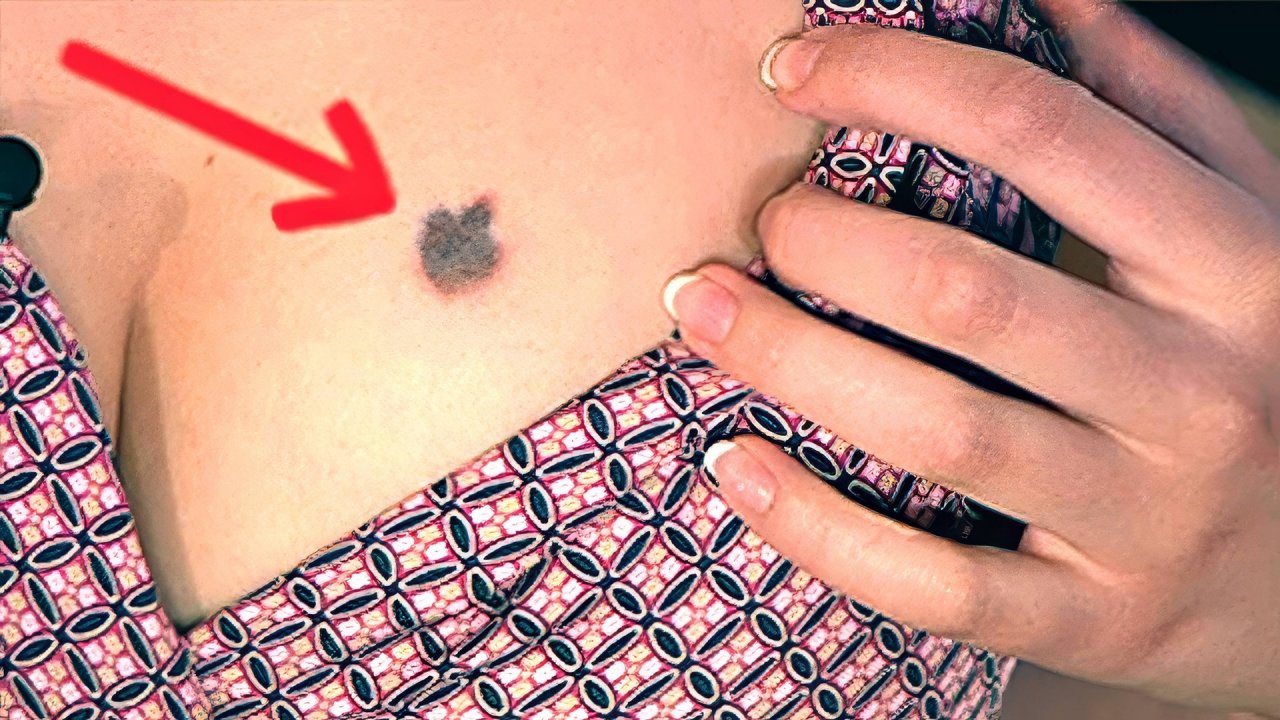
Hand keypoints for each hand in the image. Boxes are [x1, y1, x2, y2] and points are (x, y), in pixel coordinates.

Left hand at [661, 3, 1279, 715]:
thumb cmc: (1259, 371)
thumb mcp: (1247, 227)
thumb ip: (1157, 108)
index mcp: (1239, 267)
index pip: (1043, 129)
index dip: (895, 80)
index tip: (793, 72)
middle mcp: (1200, 393)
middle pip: (968, 291)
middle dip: (826, 238)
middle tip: (759, 221)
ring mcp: (1149, 520)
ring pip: (940, 431)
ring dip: (792, 361)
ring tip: (704, 309)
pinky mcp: (1098, 622)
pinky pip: (936, 585)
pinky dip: (820, 528)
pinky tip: (734, 467)